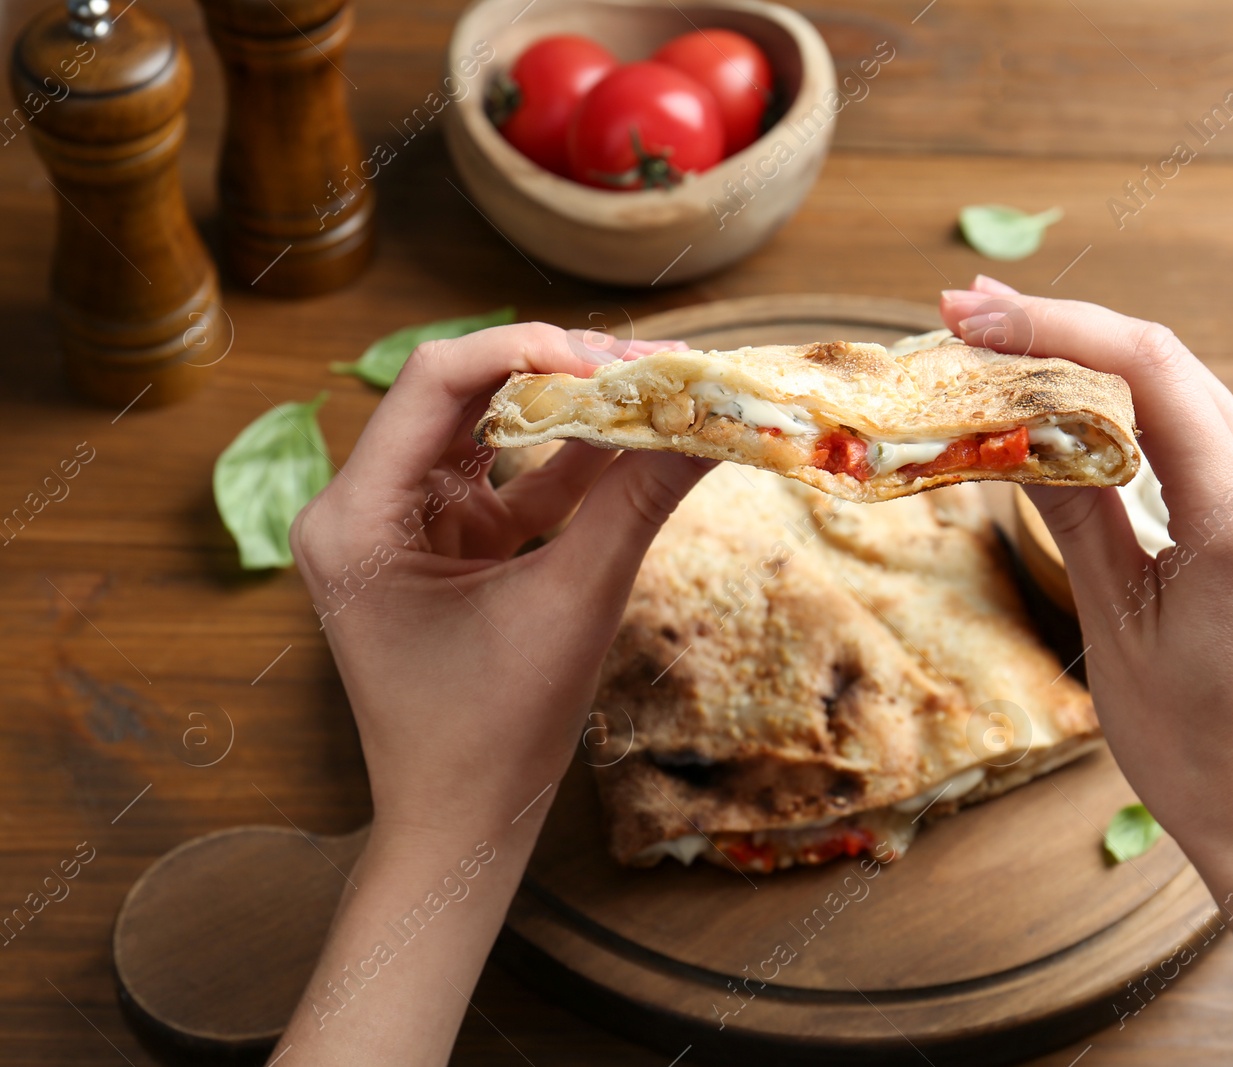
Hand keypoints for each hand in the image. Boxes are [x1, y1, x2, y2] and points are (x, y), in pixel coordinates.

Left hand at [290, 324, 712, 838]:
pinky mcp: (440, 548)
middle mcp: (361, 508)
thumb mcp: (571, 607)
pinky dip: (567, 468)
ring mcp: (400, 526)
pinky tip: (634, 447)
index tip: (617, 357)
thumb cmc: (494, 735)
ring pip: (487, 433)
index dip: (527, 350)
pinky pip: (505, 484)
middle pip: (461, 397)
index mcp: (356, 518)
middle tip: (652, 368)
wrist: (463, 826)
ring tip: (653, 394)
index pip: (434, 382)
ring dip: (569, 415)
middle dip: (559, 375)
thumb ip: (635, 505)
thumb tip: (708, 425)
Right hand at [942, 276, 1232, 861]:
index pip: (1148, 371)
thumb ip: (1074, 512)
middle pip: (1163, 361)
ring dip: (1088, 358)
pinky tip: (1063, 400)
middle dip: (1061, 329)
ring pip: (1178, 385)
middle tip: (966, 316)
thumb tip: (1016, 426)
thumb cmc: (1190, 743)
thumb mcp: (1114, 624)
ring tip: (998, 343)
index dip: (1053, 328)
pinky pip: (1192, 428)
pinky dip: (1123, 404)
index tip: (972, 317)